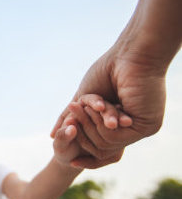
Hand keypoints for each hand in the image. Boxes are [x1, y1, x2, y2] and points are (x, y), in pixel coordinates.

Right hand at [51, 48, 165, 166]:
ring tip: (85, 103)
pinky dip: (103, 122)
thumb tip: (52, 136)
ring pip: (105, 140)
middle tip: (72, 111)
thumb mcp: (83, 98)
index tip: (56, 136)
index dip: (76, 137)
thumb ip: (70, 118)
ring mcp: (140, 129)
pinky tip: (101, 106)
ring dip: (91, 121)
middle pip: (98, 143)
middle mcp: (132, 128)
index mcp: (119, 121)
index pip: (94, 140)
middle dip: (82, 128)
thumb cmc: (108, 70)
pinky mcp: (146, 126)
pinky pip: (114, 136)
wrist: (128, 55)